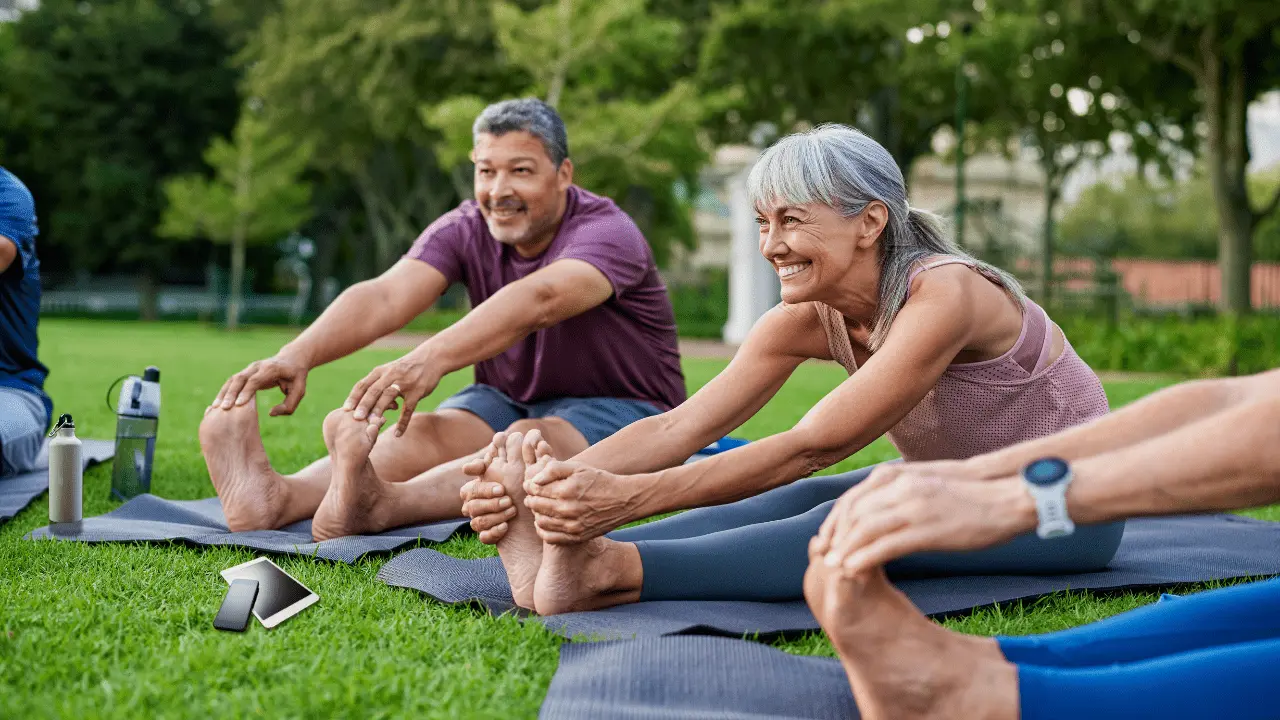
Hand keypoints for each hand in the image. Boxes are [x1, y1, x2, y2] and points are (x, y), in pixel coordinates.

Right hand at [211, 353, 309, 415]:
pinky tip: (218, 403)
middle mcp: (258, 366)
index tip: (238, 405)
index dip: (246, 392)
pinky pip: (232, 381)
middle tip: (223, 408)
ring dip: (224, 393)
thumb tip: (270, 413)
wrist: (291, 359)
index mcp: (271, 369)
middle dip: (231, 393)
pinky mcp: (245, 372)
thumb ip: (288, 405)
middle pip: (240, 378)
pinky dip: (224, 391)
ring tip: (215, 407)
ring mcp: (250, 368)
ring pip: (233, 379)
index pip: (255, 380)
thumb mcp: (300, 391)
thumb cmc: (296, 377)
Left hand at [344, 349, 441, 435]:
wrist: (431, 358)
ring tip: (373, 424)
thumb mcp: (390, 370)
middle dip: (364, 404)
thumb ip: (377, 384)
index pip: (363, 384)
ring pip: (388, 396)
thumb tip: (362, 402)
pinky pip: (409, 409)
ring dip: (380, 410)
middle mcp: (390, 375)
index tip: (345, 409)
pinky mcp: (417, 391)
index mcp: (381, 372)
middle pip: (373, 390)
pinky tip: (398, 433)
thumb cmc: (407, 368)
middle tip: (356, 418)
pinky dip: (403, 422)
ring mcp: (404, 383)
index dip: (354, 397)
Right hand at [460, 429, 557, 543]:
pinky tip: (506, 527)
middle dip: (485, 492)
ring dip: (491, 511)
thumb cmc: (544, 500)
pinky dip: (492, 531)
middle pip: (468, 492)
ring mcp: (485, 517)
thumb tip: (535, 433)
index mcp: (495, 480)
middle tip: (506, 495)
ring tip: (511, 511)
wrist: (548, 534)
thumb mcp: (542, 477)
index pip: (476, 470)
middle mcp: (486, 498)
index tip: (478, 468)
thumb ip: (539, 456)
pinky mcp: (489, 536)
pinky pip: (481, 534)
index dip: (474, 467)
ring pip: (472, 513)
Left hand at [522, 461, 639, 543]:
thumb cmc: (599, 480)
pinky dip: (542, 530)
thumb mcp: (578, 467)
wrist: (624, 500)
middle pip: (535, 505)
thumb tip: (534, 480)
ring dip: (536, 514)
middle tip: (534, 495)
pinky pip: (550, 538)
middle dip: (531, 498)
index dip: (530, 485)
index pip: (535, 489)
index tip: (532, 484)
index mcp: (565, 490)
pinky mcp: (576, 536)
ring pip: (540, 522)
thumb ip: (554, 469)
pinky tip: (545, 522)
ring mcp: (572, 525)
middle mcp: (567, 510)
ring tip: (539, 507)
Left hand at [813, 471, 1036, 577]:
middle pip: (852, 514)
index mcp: (897, 476)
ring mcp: (912, 507)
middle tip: (823, 556)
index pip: (852, 498)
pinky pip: (885, 546)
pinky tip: (854, 570)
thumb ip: (899, 490)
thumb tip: (878, 506)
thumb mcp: (925, 483)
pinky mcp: (926, 529)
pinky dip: (864, 558)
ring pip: (863, 530)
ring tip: (833, 567)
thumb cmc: (968, 494)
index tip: (828, 538)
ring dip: (844, 550)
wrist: (1005, 498)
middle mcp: (900, 488)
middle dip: (835, 536)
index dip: (835, 520)